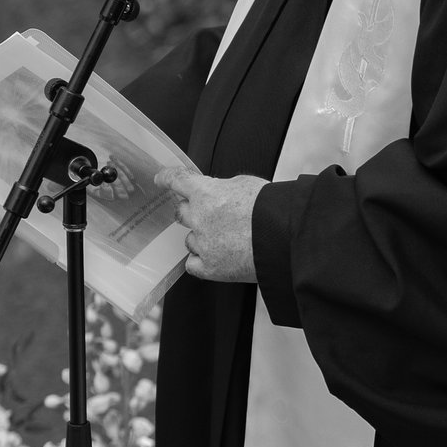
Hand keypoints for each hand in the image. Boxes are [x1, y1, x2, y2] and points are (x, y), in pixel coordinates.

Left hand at [160, 164, 264, 283]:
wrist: (286, 237)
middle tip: (207, 215)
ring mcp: (203, 244)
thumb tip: (217, 194)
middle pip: (180, 213)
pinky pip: (193, 263)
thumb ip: (223, 189)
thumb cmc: (272, 209)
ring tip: (225, 238)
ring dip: (201, 237)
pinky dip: (201, 260)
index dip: (167, 178)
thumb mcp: (246, 184)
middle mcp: (199, 218)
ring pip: (189, 240)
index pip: (177, 180)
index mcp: (206, 193)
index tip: (160, 179)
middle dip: (191, 212)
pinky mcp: (211, 267)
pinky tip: (214, 257)